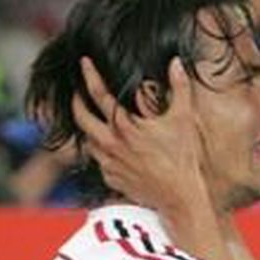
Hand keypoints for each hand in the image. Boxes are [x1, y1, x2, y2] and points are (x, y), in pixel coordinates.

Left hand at [72, 56, 204, 208]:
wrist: (179, 196)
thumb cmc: (182, 157)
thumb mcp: (183, 118)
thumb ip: (180, 88)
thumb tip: (176, 63)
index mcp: (124, 126)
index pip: (99, 94)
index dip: (90, 76)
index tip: (84, 63)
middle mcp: (111, 144)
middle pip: (81, 118)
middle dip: (76, 101)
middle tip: (77, 93)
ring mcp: (109, 163)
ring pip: (88, 141)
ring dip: (88, 128)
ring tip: (93, 120)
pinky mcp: (112, 178)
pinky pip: (99, 161)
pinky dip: (101, 151)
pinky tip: (110, 148)